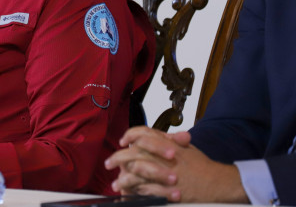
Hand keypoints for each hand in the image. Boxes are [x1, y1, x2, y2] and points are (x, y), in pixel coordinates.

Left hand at [104, 126, 246, 202]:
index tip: (123, 141)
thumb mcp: (186, 147)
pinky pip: (145, 190)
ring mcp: (164, 174)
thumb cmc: (202, 166)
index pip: (143, 133)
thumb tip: (151, 134)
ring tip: (115, 183)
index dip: (130, 135)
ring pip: (136, 172)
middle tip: (109, 163)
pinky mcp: (166, 190)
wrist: (218, 183)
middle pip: (134, 153)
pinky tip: (128, 193)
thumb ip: (168, 139)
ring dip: (123, 178)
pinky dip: (135, 191)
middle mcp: (163, 157)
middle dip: (118, 158)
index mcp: (167, 144)